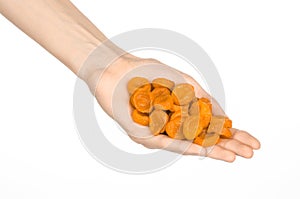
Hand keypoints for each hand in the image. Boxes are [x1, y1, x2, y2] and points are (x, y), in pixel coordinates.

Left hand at [90, 55, 259, 161]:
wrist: (118, 69)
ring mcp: (161, 132)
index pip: (211, 128)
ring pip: (189, 144)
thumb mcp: (183, 82)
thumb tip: (225, 115)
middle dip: (228, 145)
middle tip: (251, 152)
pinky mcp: (144, 135)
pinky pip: (168, 141)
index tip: (252, 141)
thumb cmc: (149, 73)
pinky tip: (203, 149)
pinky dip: (186, 145)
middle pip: (204, 139)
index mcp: (184, 115)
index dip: (232, 134)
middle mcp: (174, 127)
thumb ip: (203, 99)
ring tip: (234, 154)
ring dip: (212, 150)